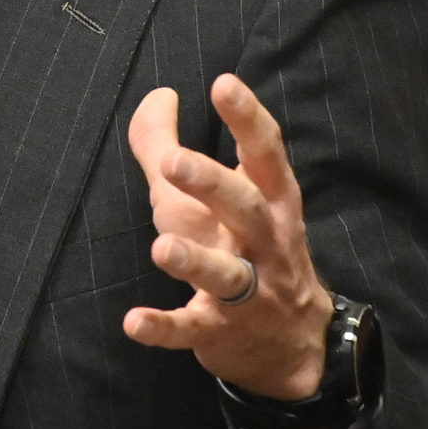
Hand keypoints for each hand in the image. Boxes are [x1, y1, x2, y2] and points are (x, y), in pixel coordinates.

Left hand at [122, 75, 332, 400]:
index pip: (264, 152)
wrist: (293, 344)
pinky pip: (191, 330)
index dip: (246, 118)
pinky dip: (163, 328)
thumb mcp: (216, 196)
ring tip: (162, 248)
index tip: (223, 84)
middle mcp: (264, 242)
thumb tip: (158, 95)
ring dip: (193, 262)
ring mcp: (246, 292)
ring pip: (224, 275)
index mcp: (269, 200)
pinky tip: (134, 322)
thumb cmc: (244, 248)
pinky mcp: (219, 332)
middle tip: (175, 162)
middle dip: (213, 185)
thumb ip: (172, 144)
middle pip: (244, 209)